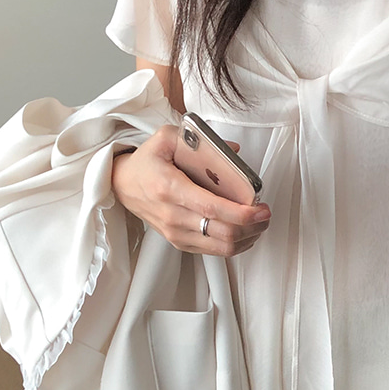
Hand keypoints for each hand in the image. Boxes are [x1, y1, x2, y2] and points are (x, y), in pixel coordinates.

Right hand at [111, 124, 270, 256]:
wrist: (123, 185)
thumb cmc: (147, 162)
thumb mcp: (167, 138)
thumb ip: (200, 139)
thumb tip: (233, 151)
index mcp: (170, 188)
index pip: (212, 209)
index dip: (241, 213)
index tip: (260, 208)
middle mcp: (173, 216)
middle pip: (222, 233)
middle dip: (252, 226)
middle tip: (265, 213)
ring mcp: (176, 233)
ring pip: (222, 247)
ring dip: (248, 237)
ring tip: (258, 222)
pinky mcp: (180, 242)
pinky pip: (214, 251)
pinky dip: (235, 244)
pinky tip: (244, 231)